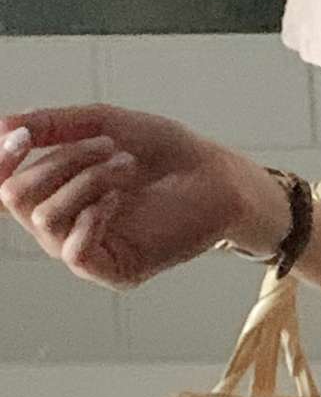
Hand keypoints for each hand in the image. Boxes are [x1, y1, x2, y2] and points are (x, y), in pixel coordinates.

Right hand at [0, 103, 244, 288]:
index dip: (2, 161)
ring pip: (44, 219)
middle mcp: (67, 225)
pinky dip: (91, 217)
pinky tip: (120, 200)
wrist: (222, 176)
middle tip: (107, 147)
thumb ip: (54, 125)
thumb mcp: (106, 124)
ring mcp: (91, 250)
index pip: (4, 187)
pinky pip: (74, 253)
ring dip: (84, 181)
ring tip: (126, 167)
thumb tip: (4, 126)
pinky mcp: (116, 272)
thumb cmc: (170, 153)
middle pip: (16, 199)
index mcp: (60, 192)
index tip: (20, 137)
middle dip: (58, 162)